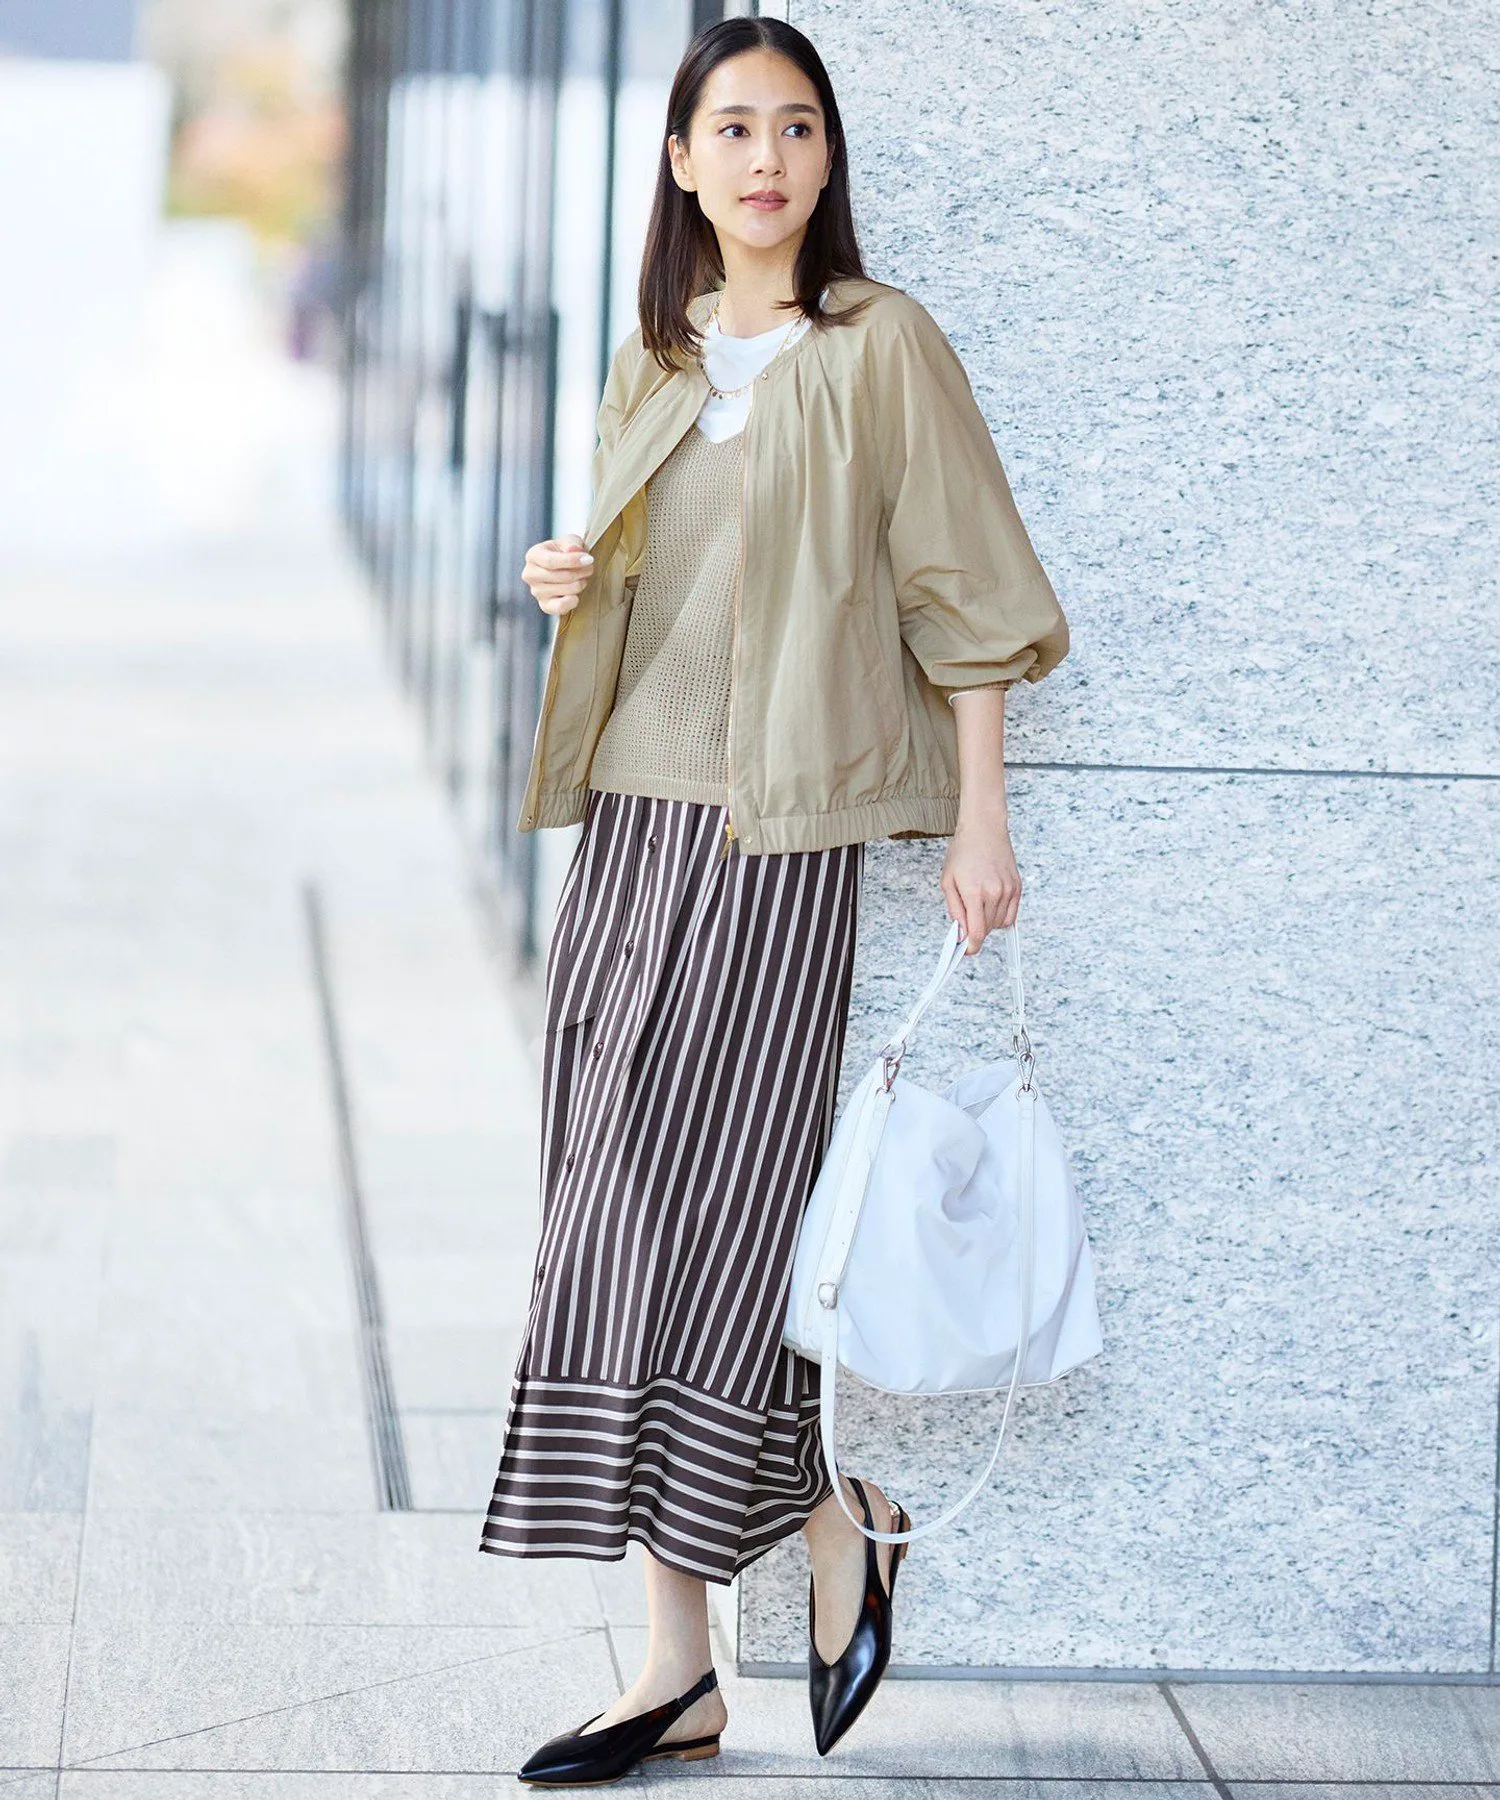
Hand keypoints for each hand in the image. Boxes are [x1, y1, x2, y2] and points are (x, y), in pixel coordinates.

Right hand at [522, 533, 594, 615]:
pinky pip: (561, 607)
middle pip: (562, 576)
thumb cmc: (566, 552)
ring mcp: (536, 592)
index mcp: (533, 555)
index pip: (551, 561)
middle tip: (589, 568)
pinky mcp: (544, 605)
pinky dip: (573, 601)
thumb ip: (572, 543)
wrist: (562, 568)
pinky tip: (576, 593)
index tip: (589, 559)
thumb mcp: (570, 541)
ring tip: (582, 577)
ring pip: (566, 590)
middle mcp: (530, 574)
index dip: (572, 561)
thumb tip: (573, 550)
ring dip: (581, 583)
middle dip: (581, 572)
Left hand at [941, 804, 1020, 955]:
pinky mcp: (1017, 887)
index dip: (971, 947)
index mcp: (974, 892)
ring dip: (988, 923)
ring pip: (999, 924)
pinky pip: (1011, 915)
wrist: (984, 829)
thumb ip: (955, 910)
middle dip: (975, 930)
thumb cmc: (963, 852)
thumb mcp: (948, 881)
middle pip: (987, 930)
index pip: (977, 933)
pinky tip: (991, 907)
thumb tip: (961, 932)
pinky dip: (1001, 917)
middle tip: (966, 918)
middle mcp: (994, 893)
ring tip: (978, 905)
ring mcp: (1008, 890)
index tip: (966, 950)